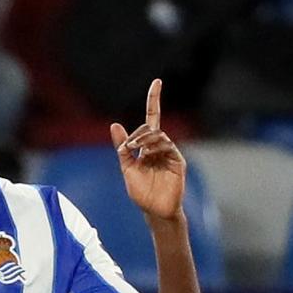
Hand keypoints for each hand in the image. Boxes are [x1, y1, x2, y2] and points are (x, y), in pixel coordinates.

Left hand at [110, 79, 186, 221]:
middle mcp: (160, 146)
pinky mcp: (178, 161)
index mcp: (147, 146)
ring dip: (144, 140)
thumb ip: (122, 148)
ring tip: (137, 151)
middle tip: (129, 147)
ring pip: (158, 135)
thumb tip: (115, 125)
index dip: (154, 99)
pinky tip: (147, 154)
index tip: (157, 81)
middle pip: (150, 127)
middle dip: (138, 134)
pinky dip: (155, 147)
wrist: (155, 210)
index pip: (152, 118)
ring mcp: (170, 153)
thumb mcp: (127, 168)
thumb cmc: (141, 192)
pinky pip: (167, 146)